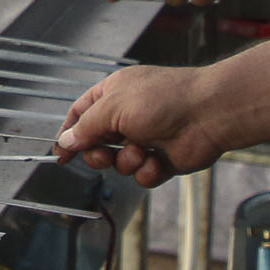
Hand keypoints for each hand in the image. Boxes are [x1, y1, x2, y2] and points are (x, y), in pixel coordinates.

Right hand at [53, 64, 230, 186]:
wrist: (208, 115)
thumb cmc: (163, 99)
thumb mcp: (113, 107)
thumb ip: (86, 127)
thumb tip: (66, 140)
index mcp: (114, 94)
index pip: (81, 114)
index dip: (69, 134)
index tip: (61, 154)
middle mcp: (128, 116)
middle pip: (98, 144)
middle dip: (99, 154)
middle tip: (104, 156)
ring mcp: (146, 138)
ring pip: (120, 163)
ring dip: (127, 162)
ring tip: (142, 152)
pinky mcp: (162, 159)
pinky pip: (142, 175)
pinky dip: (147, 171)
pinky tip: (158, 161)